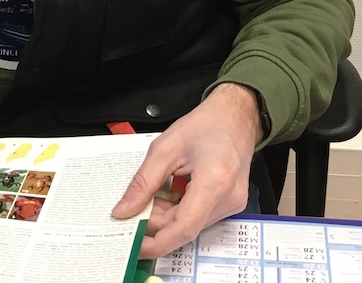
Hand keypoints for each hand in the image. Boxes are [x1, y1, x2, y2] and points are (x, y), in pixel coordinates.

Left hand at [112, 83, 263, 258]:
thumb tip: (125, 211)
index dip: (156, 242)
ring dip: (168, 216)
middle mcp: (229, 198)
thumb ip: (143, 183)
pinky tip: (172, 192)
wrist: (237, 116)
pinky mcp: (231, 204)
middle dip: (156, 223)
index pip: (184, 228)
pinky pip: (200, 217)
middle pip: (185, 228)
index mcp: (215, 181)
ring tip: (157, 192)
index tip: (135, 246)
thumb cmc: (207, 124)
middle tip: (135, 208)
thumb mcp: (165, 147)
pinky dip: (180, 211)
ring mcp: (233, 204)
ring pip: (191, 225)